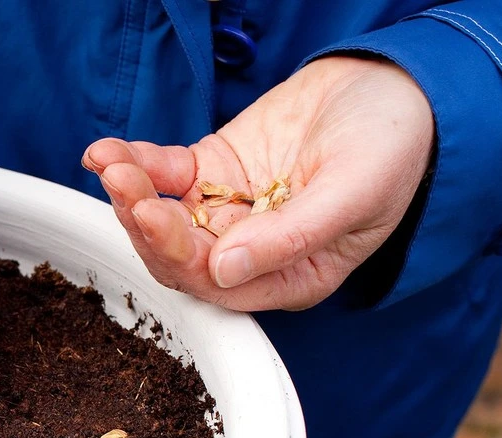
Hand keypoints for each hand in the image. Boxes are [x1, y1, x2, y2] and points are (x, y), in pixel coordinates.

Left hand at [82, 56, 434, 310]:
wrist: (395, 88)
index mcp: (289, 278)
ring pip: (163, 217)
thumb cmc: (392, 148)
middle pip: (179, 256)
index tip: (155, 215)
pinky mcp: (209, 175)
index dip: (180, 255)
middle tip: (124, 184)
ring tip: (112, 162)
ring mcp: (225, 214)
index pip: (218, 285)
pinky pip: (162, 177)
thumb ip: (292, 237)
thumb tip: (225, 270)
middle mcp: (250, 255)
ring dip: (132, 194)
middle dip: (146, 223)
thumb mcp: (354, 193)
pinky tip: (106, 152)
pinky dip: (135, 164)